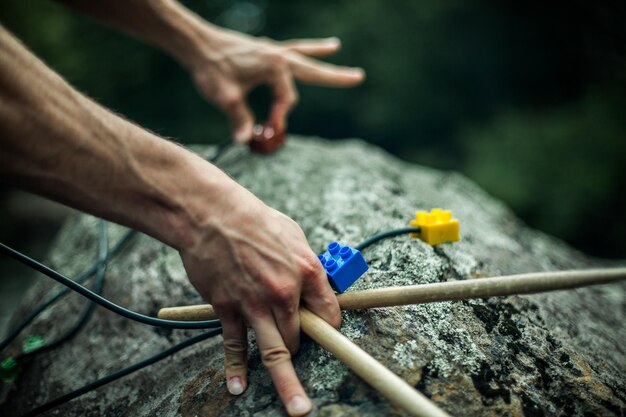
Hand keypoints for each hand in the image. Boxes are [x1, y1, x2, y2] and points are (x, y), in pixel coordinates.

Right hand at [180, 184, 339, 415]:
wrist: (211, 214)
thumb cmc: (255, 220)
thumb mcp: (294, 235)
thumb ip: (306, 265)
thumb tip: (314, 285)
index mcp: (307, 271)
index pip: (329, 312)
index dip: (330, 326)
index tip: (328, 333)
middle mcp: (284, 291)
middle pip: (303, 336)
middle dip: (304, 348)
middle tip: (304, 356)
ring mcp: (254, 303)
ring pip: (275, 351)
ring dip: (287, 382)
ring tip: (298, 407)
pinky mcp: (228, 307)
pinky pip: (234, 344)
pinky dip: (236, 368)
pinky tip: (238, 387)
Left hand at [187, 28, 364, 141]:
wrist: (196, 43)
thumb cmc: (211, 68)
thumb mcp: (224, 96)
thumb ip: (238, 118)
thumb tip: (244, 140)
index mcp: (274, 66)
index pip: (287, 99)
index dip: (280, 118)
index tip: (268, 130)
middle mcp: (278, 55)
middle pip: (312, 70)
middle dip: (335, 77)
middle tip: (359, 77)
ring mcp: (272, 51)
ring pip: (303, 55)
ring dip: (320, 55)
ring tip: (336, 48)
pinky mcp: (264, 50)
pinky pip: (289, 49)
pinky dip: (302, 48)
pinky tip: (311, 46)